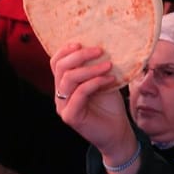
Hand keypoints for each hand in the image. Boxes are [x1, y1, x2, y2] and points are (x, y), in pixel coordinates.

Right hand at [51, 43, 134, 161]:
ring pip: (69, 79)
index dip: (65, 50)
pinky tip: (109, 79)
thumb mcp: (103, 80)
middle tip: (99, 50)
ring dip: (90, 68)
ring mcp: (63, 106)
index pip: (56, 62)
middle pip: (60, 68)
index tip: (81, 42)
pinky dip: (95, 82)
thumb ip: (97, 66)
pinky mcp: (70, 116)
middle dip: (80, 55)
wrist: (117, 131)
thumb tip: (103, 44)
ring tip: (109, 65)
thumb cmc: (110, 105)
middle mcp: (60, 94)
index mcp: (64, 84)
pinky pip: (79, 93)